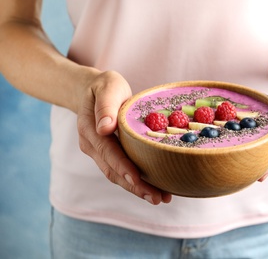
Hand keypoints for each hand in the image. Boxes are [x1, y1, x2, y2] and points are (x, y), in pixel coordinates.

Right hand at [76, 70, 171, 203]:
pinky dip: (137, 181)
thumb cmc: (104, 87)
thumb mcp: (107, 88)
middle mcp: (92, 146)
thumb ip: (106, 106)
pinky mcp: (109, 155)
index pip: (108, 152)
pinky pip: (122, 171)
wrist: (92, 92)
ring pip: (117, 175)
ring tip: (160, 198)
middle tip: (157, 198)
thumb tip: (105, 127)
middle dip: (135, 186)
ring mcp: (99, 153)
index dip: (123, 167)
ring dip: (137, 189)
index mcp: (90, 129)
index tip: (138, 179)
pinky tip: (155, 187)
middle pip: (113, 171)